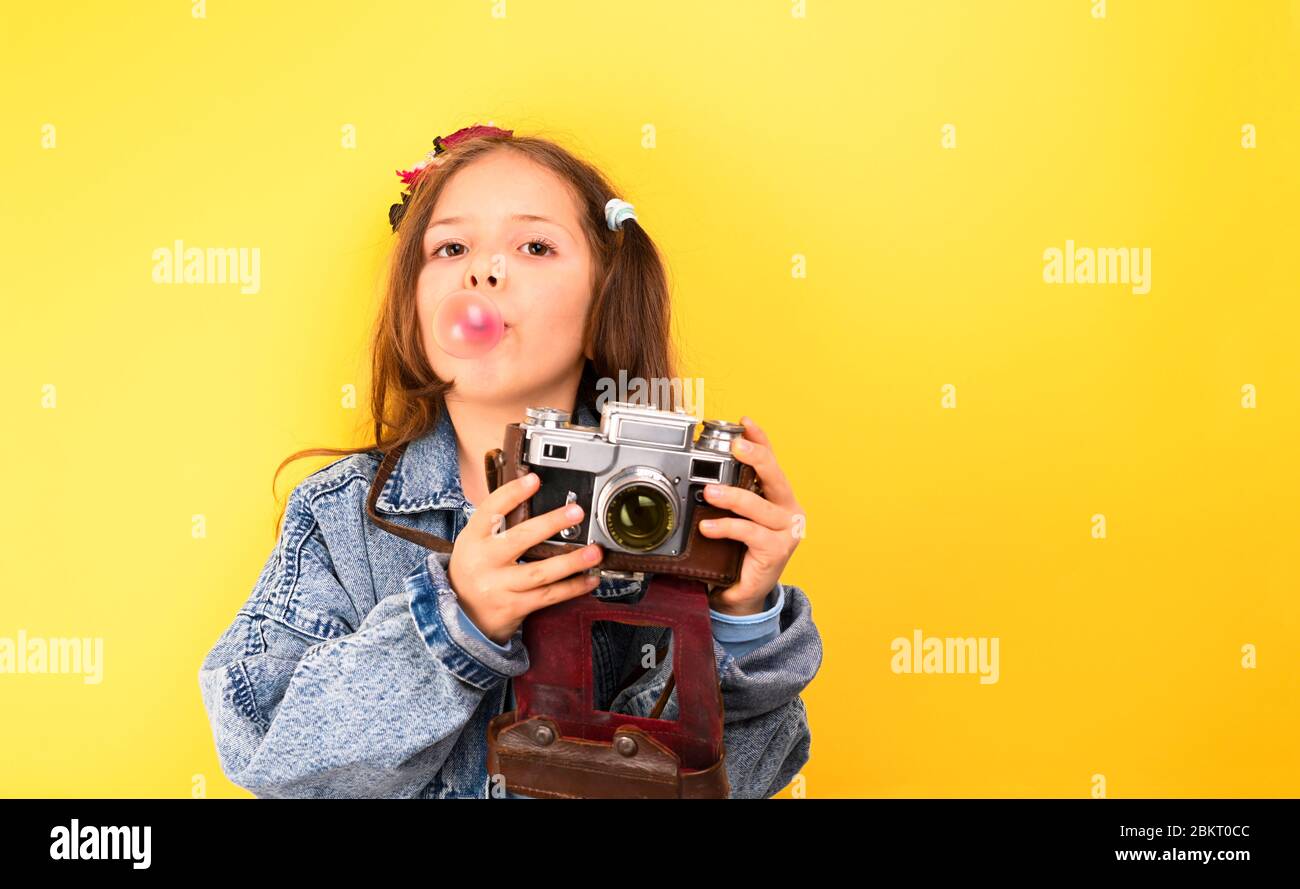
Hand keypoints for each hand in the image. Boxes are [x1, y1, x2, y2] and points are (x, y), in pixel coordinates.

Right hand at [447, 472, 604, 644]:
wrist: (460, 615)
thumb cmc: (474, 571)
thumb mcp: (475, 543)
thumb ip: (498, 524)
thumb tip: (531, 495)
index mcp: (473, 539)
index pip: (490, 510)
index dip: (512, 493)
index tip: (534, 479)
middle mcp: (484, 562)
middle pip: (520, 539)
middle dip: (551, 523)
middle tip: (576, 512)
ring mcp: (498, 587)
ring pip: (540, 572)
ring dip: (571, 562)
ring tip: (594, 552)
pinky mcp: (513, 607)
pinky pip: (548, 596)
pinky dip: (572, 587)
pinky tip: (590, 579)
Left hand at [699, 416, 805, 616]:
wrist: (741, 593)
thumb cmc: (738, 551)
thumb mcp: (734, 518)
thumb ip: (728, 496)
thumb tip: (701, 473)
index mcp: (778, 497)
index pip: (771, 462)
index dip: (760, 440)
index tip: (745, 423)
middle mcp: (787, 510)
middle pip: (776, 476)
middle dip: (756, 457)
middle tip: (736, 447)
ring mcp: (784, 531)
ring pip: (759, 506)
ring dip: (733, 497)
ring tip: (709, 493)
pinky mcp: (776, 551)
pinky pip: (749, 533)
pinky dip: (726, 527)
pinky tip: (708, 528)